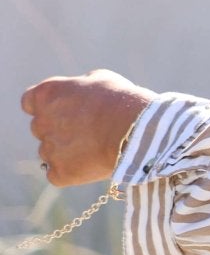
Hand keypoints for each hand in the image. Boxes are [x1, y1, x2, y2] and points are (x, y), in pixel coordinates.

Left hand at [19, 71, 155, 187]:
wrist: (135, 131)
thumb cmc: (121, 100)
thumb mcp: (99, 80)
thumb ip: (80, 88)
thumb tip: (80, 96)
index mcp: (46, 95)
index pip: (29, 102)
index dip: (45, 107)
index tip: (61, 111)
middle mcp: (40, 122)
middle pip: (41, 129)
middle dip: (59, 129)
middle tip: (87, 131)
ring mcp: (48, 149)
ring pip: (49, 153)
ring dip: (66, 151)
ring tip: (95, 148)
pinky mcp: (59, 173)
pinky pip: (58, 174)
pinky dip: (71, 171)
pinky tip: (92, 164)